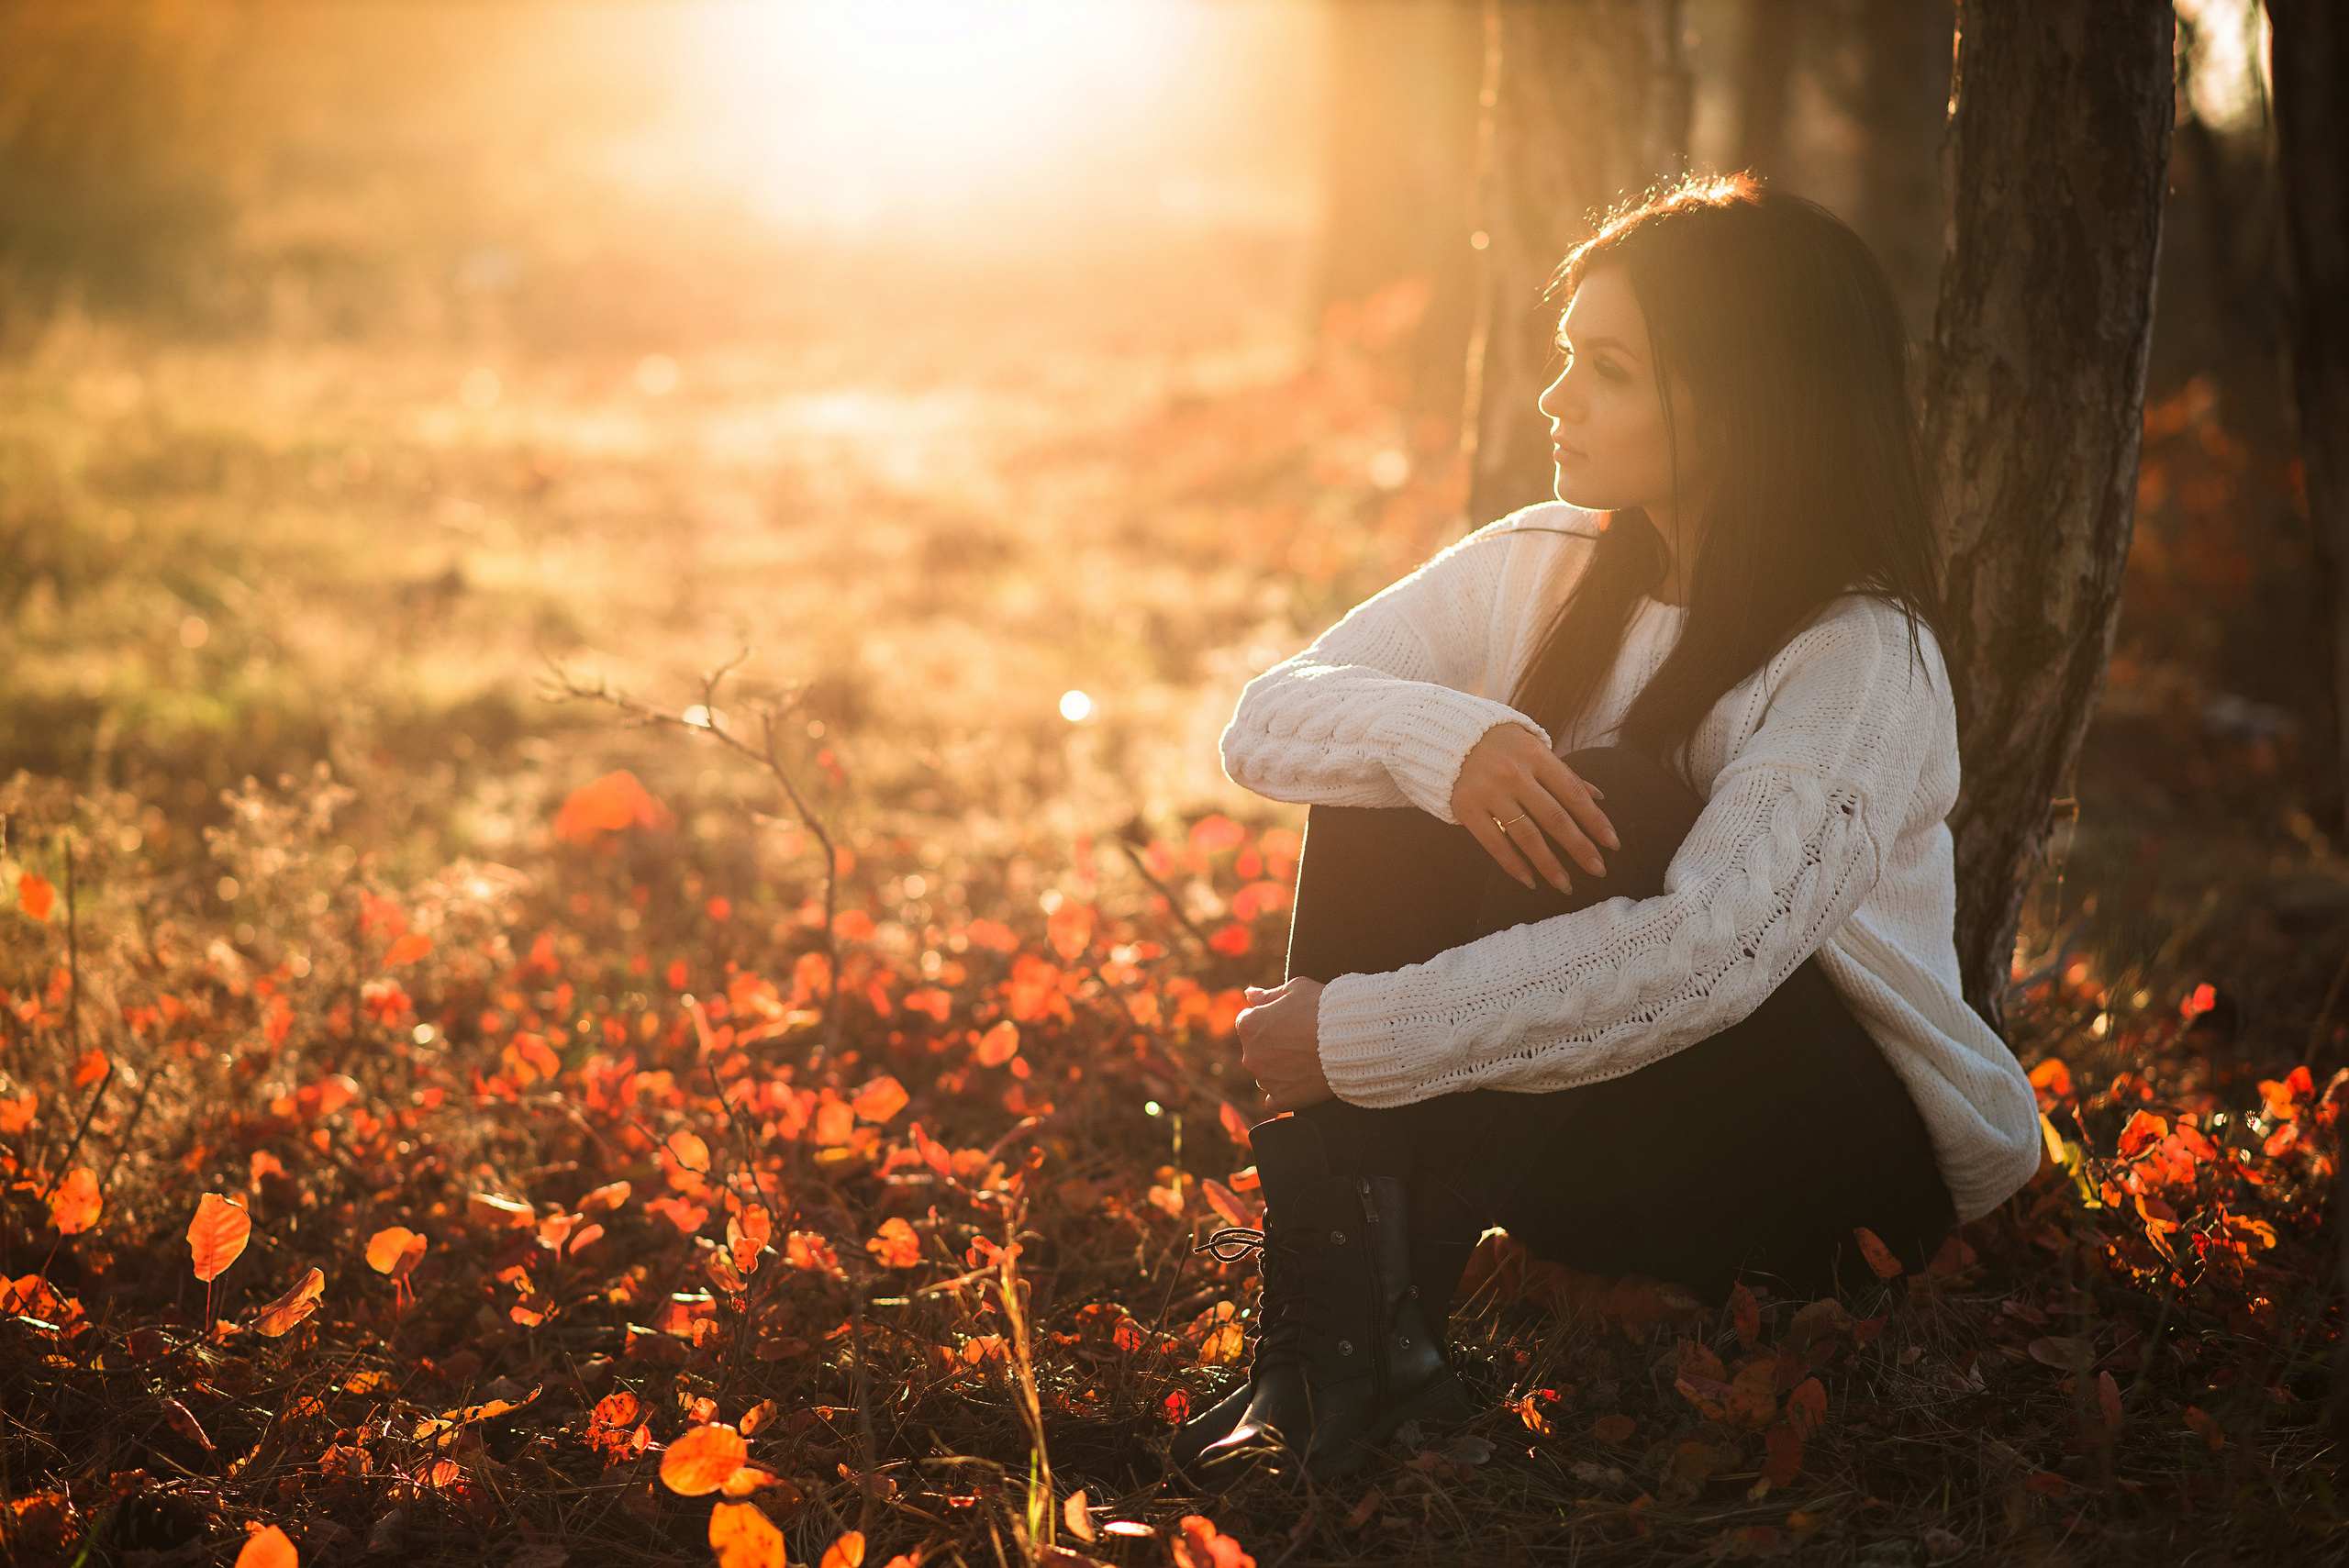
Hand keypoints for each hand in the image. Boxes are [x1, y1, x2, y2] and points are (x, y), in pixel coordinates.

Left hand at [1236, 978, 1331, 1112]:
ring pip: (1266, 1074)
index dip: (1270, 1020)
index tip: (1289, 1021)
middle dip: (1272, 1045)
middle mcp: (1250, 1055)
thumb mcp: (1294, 989)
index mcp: (1248, 1026)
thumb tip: (1249, 995)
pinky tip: (1302, 1080)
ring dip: (1279, 1068)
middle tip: (1301, 1039)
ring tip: (1306, 1058)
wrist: (1350, 1038)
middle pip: (1256, 1050)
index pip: (1248, 1022)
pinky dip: (1286, 1091)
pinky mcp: (1283, 1099)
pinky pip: (1276, 1098)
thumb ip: (1267, 995)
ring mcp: (1265, 1080)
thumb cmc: (1322, 1008)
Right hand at [1449, 722, 1619, 894]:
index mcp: (1536, 755)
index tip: (1612, 844)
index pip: (1573, 793)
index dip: (1594, 820)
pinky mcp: (1466, 807)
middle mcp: (1514, 774)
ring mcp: (1489, 791)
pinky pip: (1494, 843)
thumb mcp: (1533, 747)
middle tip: (1598, 870)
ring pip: (1526, 835)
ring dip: (1548, 863)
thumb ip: (1564, 773)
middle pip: (1554, 818)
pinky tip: (1530, 880)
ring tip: (1565, 884)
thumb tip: (1598, 798)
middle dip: (1579, 847)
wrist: (1445, 735)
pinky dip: (1513, 864)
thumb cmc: (1499, 743)